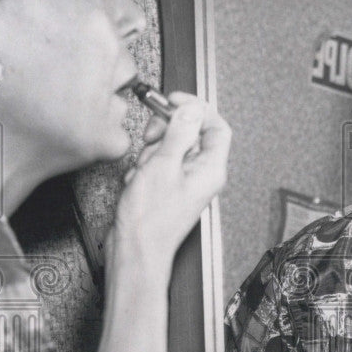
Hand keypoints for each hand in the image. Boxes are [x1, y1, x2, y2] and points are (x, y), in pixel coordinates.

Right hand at [110, 92, 230, 273]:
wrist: (134, 250)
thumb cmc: (150, 220)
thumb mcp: (163, 165)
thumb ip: (179, 132)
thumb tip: (191, 108)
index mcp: (211, 169)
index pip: (217, 126)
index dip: (197, 108)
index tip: (174, 101)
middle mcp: (202, 175)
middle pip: (191, 134)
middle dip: (167, 132)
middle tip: (152, 138)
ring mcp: (185, 182)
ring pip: (171, 148)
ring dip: (152, 152)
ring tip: (144, 170)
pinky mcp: (168, 188)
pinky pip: (158, 164)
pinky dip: (145, 167)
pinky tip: (138, 181)